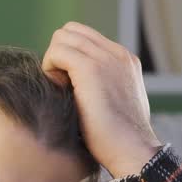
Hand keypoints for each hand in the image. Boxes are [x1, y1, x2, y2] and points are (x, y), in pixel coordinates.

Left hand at [40, 21, 160, 178]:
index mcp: (123, 60)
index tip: (68, 85)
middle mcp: (117, 53)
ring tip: (61, 89)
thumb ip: (101, 86)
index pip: (84, 37)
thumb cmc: (118, 139)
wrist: (132, 151)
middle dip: (58, 55)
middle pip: (71, 31)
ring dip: (53, 62)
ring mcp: (105, 58)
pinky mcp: (90, 68)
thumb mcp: (113, 104)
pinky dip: (50, 68)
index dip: (68, 58)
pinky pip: (57, 51)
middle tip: (61, 85)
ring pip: (62, 37)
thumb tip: (74, 86)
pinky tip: (59, 90)